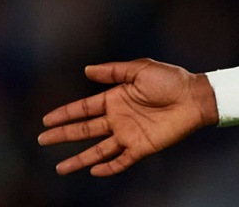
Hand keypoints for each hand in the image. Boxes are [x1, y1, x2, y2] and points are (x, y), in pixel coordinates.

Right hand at [39, 59, 216, 175]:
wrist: (196, 97)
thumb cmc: (172, 80)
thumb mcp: (141, 69)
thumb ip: (114, 70)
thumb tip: (86, 70)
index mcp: (116, 99)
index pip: (84, 109)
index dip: (65, 114)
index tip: (45, 120)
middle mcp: (119, 118)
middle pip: (85, 130)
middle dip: (63, 135)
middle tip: (42, 140)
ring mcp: (129, 134)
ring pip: (98, 149)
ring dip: (79, 158)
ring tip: (60, 168)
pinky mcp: (142, 146)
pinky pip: (121, 160)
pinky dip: (108, 167)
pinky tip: (93, 170)